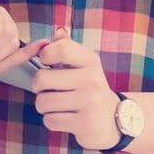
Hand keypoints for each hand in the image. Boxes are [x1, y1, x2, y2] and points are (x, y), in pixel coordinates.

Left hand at [32, 28, 122, 150]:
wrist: (115, 120)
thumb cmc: (90, 89)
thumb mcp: (84, 66)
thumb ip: (68, 47)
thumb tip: (59, 30)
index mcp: (90, 61)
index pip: (61, 48)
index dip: (45, 55)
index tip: (46, 62)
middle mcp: (92, 79)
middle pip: (41, 79)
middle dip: (38, 88)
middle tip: (49, 90)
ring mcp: (89, 102)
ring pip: (43, 102)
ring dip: (44, 106)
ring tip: (57, 105)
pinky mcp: (85, 123)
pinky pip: (50, 120)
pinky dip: (52, 121)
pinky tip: (65, 118)